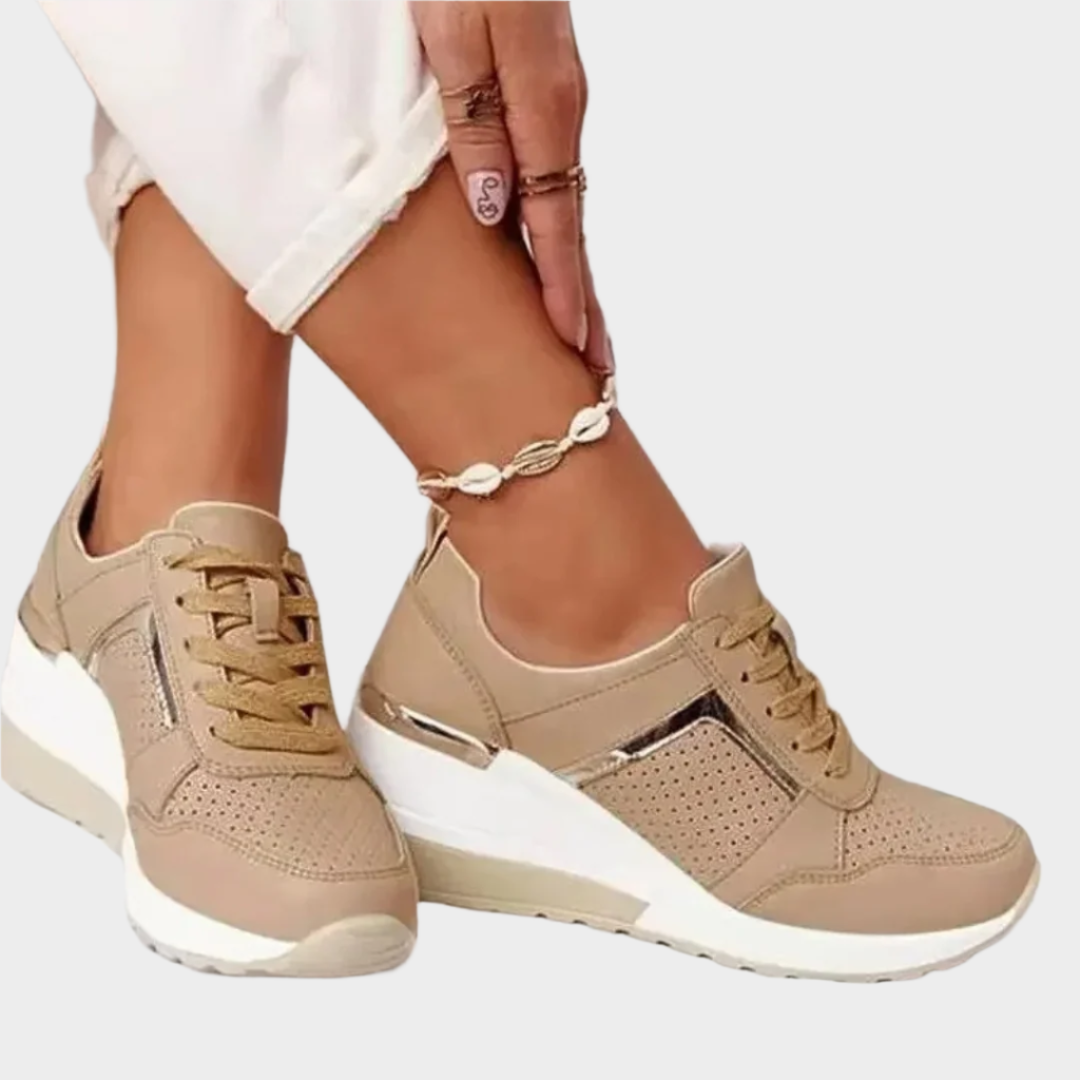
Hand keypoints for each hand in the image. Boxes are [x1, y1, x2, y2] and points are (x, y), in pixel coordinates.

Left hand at [412, 1, 611, 373]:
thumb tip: (496, 211)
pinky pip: (555, 175)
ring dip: (574, 270)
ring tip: (582, 328)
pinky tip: (552, 249)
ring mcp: (556, 103)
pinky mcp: (542, 91)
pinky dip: (558, 228)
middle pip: (575, 227)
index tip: (573, 348)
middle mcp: (559, 115)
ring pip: (567, 205)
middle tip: (600, 365)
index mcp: (542, 109)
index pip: (556, 224)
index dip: (563, 289)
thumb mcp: (452, 36)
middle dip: (586, 299)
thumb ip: (476, 123)